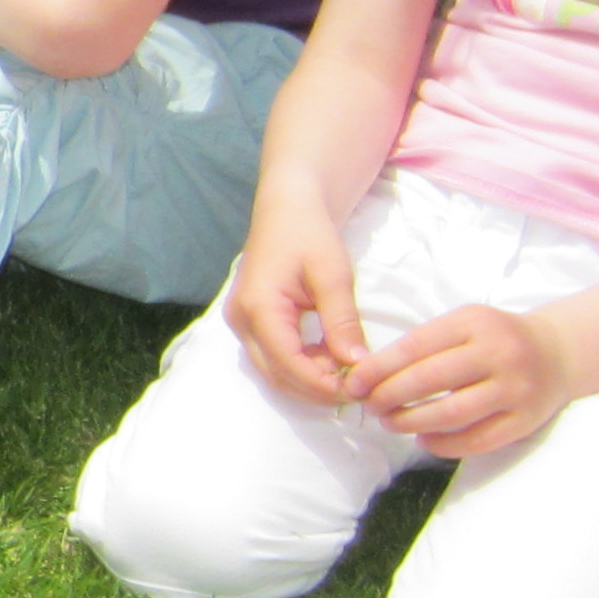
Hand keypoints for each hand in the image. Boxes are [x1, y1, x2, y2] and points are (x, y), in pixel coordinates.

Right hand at [224, 205, 368, 405]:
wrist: (288, 208)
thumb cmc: (310, 233)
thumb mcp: (334, 275)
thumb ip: (342, 322)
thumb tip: (358, 364)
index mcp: (258, 307)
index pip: (288, 363)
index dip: (322, 384)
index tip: (356, 389)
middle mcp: (241, 320)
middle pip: (275, 375)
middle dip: (315, 389)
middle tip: (355, 387)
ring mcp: (240, 323)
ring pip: (272, 371)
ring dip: (308, 380)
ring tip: (345, 371)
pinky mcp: (248, 323)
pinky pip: (272, 358)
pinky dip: (300, 367)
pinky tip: (327, 357)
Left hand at [342, 302, 571, 459]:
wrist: (558, 352)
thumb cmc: (496, 338)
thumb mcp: (463, 325)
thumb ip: (423, 344)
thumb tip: (368, 375)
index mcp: (474, 323)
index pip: (415, 347)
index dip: (379, 369)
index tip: (354, 384)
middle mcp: (498, 353)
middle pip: (429, 380)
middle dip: (388, 397)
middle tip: (370, 406)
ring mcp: (515, 388)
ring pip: (451, 414)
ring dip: (411, 423)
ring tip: (391, 423)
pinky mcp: (525, 420)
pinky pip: (476, 440)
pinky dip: (442, 444)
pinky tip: (423, 439)